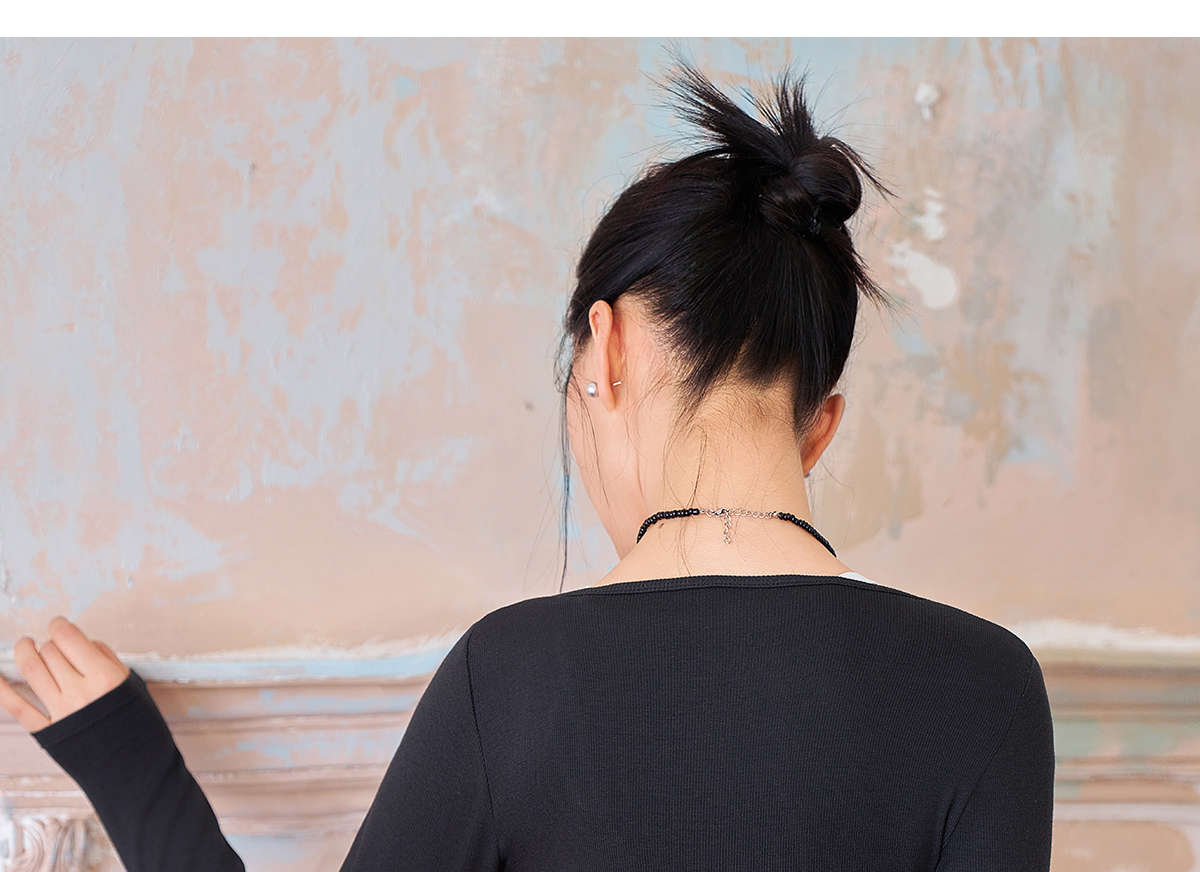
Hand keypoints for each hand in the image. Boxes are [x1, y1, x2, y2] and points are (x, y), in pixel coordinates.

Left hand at [0, 616, 129, 731]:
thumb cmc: (136, 724)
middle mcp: (80, 692)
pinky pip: (17, 706)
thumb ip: (107, 659)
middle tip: (52, 645)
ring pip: (32, 669)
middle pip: (50, 652)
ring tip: (25, 646)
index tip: (57, 625)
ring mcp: (61, 712)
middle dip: (48, 643)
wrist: (132, 766)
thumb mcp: (131, 684)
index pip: (69, 638)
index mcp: (104, 677)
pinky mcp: (46, 731)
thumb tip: (82, 643)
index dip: (58, 625)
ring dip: (24, 652)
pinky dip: (2, 688)